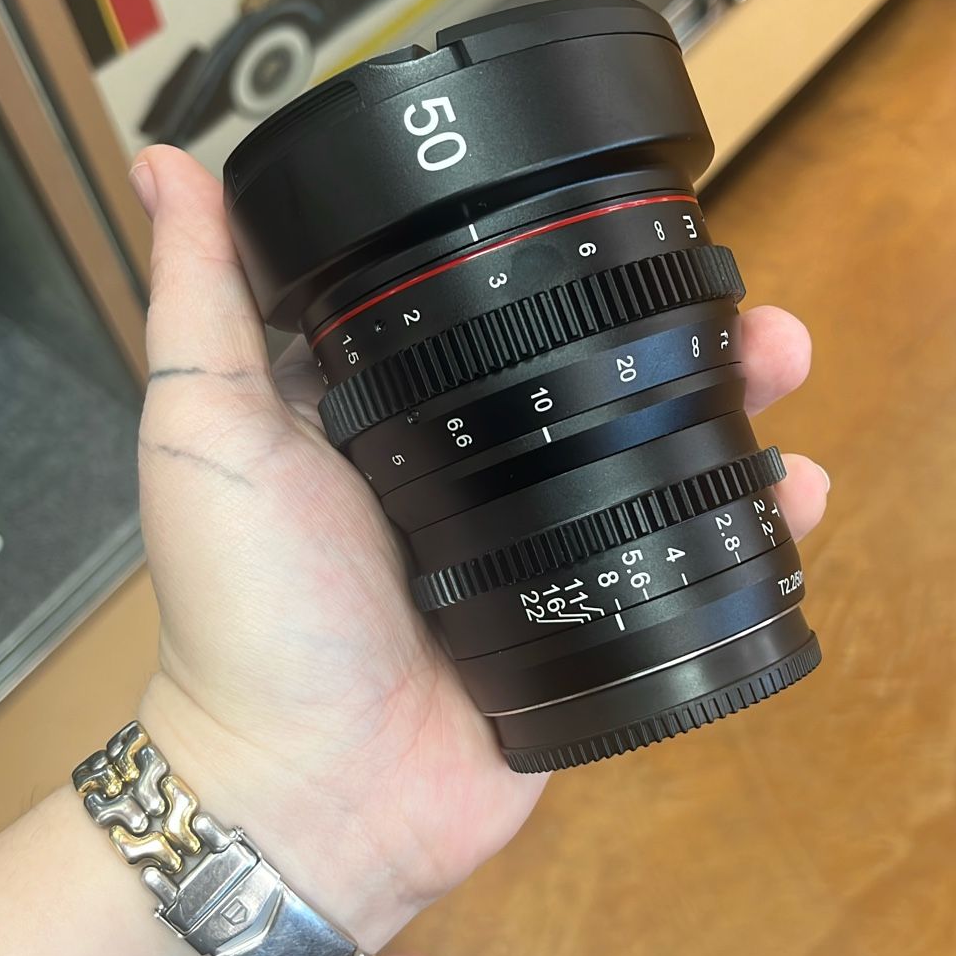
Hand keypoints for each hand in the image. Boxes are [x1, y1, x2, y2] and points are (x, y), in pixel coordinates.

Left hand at [132, 147, 828, 949]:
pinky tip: (795, 490)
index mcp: (383, 413)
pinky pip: (676, 562)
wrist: (307, 794)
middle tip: (741, 297)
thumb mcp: (203, 432)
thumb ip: (198, 301)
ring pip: (649, 455)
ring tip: (784, 364)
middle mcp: (464, 470)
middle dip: (674, 324)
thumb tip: (161, 161)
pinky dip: (746, 526)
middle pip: (589, 371)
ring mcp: (531, 548)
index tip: (625, 209)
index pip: (483, 306)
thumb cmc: (244, 612)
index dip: (555, 255)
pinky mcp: (581, 622)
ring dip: (731, 404)